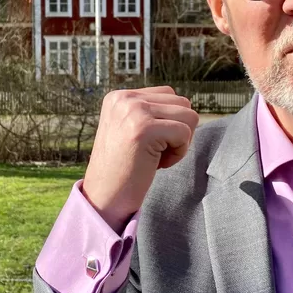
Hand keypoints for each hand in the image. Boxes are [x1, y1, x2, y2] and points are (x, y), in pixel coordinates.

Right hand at [82, 86, 199, 231]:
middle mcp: (125, 98)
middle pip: (182, 103)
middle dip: (178, 130)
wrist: (104, 199)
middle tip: (154, 153)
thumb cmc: (123, 169)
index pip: (168, 94)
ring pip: (188, 116)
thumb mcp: (130, 129)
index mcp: (119, 96)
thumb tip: (187, 106)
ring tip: (156, 157)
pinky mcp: (145, 129)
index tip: (149, 143)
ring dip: (180, 142)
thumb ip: (151, 112)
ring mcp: (134, 111)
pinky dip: (178, 154)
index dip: (169, 122)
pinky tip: (158, 164)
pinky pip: (184, 134)